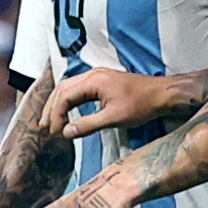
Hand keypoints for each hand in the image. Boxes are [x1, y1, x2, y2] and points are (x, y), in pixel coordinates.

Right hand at [41, 69, 169, 138]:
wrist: (162, 95)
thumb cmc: (141, 105)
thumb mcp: (113, 118)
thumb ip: (88, 125)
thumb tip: (66, 132)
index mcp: (93, 80)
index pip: (64, 96)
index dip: (56, 115)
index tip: (55, 132)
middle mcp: (92, 74)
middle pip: (62, 88)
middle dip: (52, 108)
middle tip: (45, 126)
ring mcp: (97, 76)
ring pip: (69, 87)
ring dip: (59, 103)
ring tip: (52, 121)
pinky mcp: (102, 81)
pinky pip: (78, 88)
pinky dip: (69, 100)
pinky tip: (67, 111)